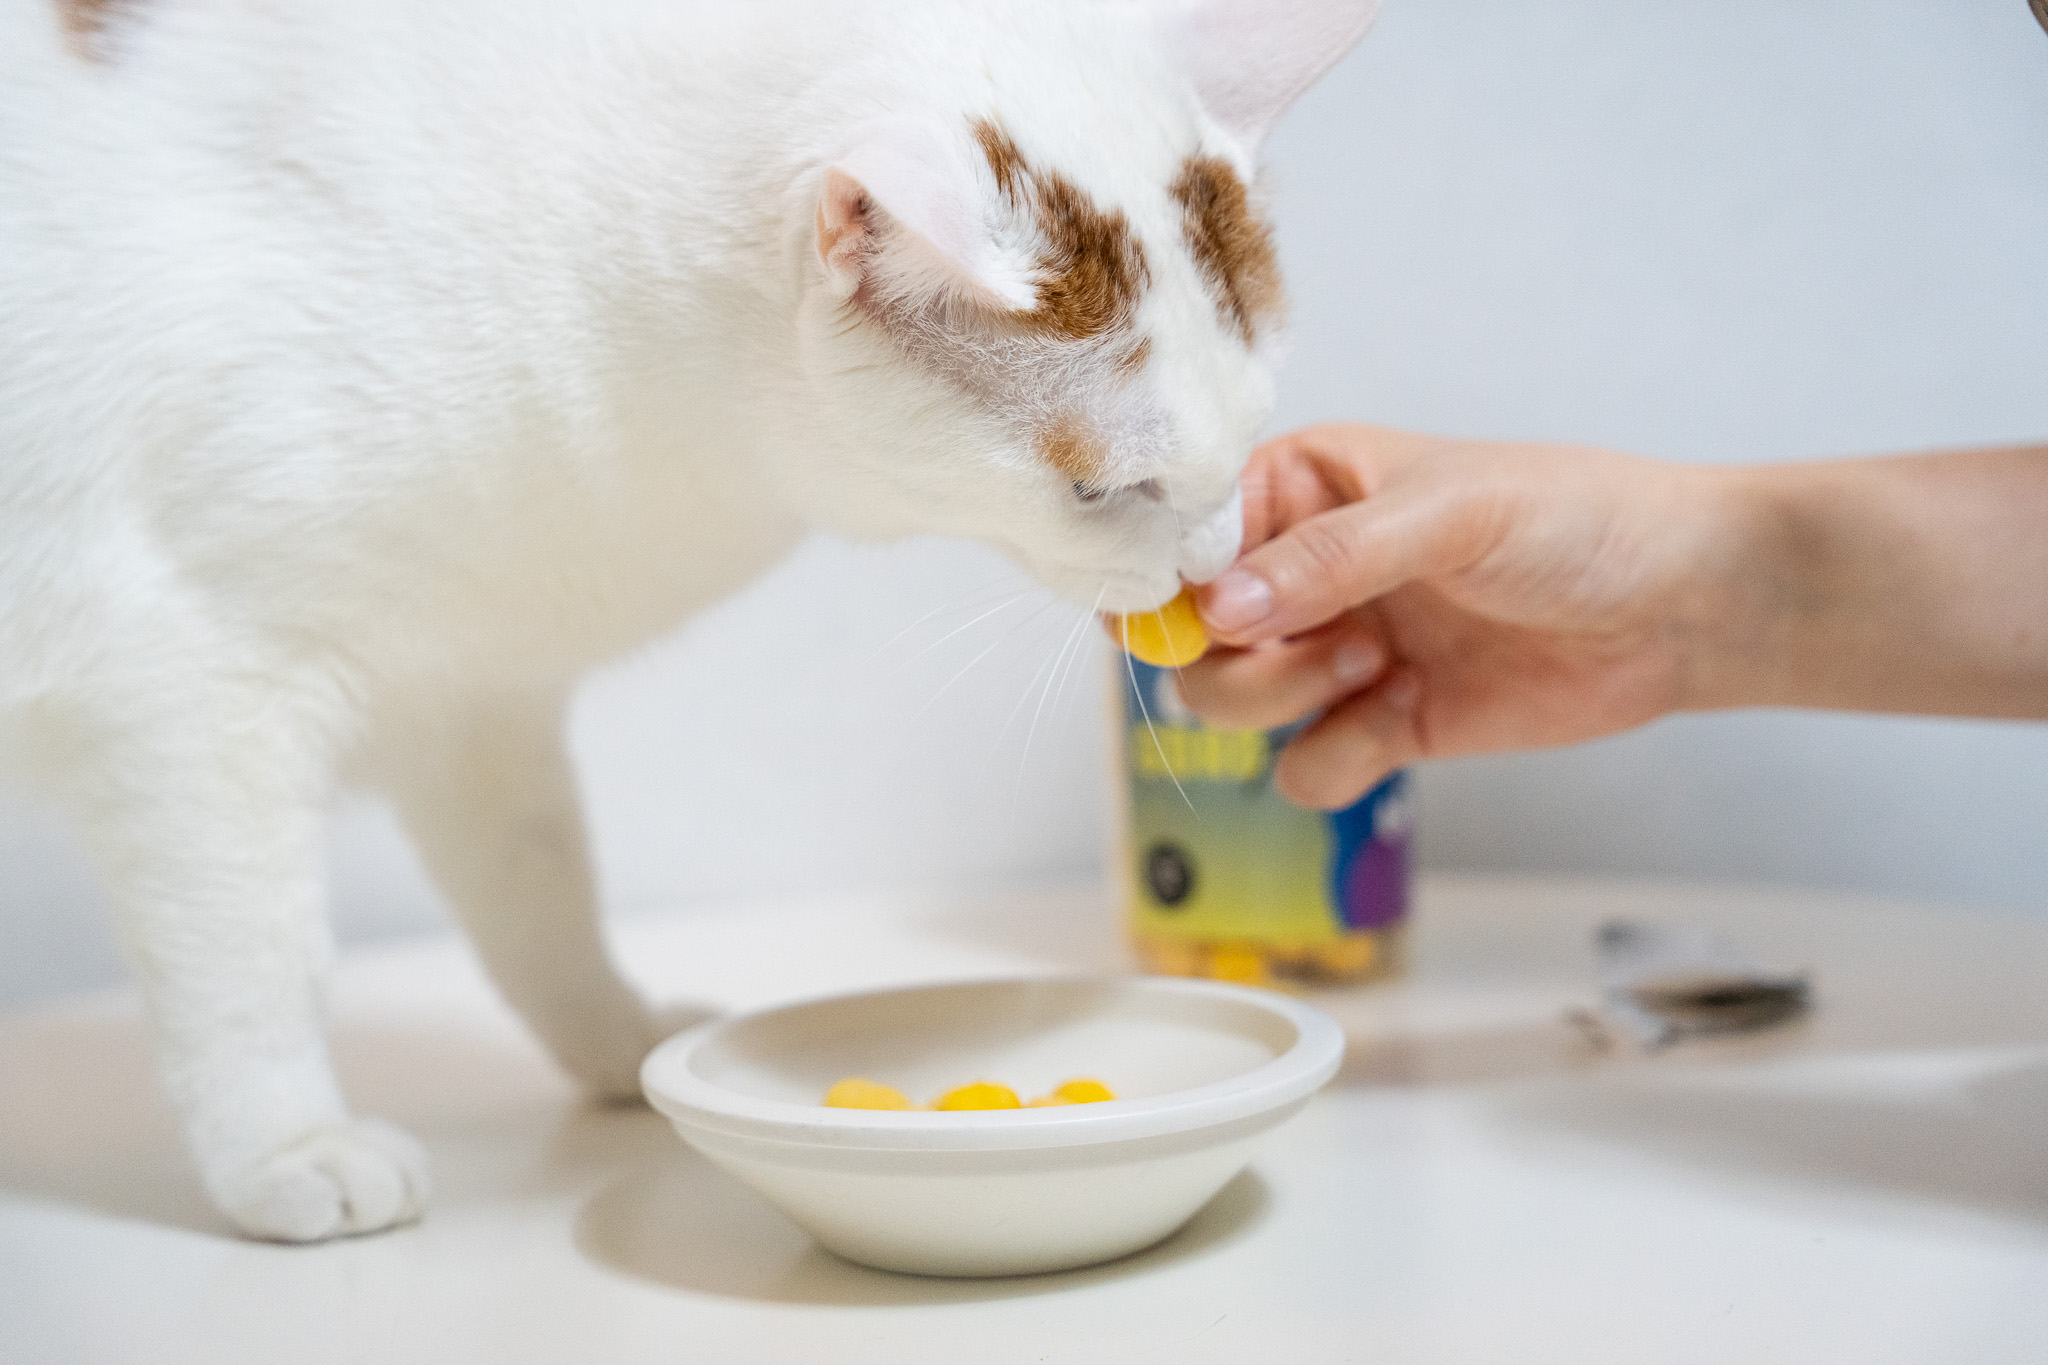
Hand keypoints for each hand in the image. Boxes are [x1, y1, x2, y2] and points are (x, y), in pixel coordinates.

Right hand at [1179, 425, 1753, 807]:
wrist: (1684, 607)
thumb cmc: (1578, 520)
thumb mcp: (1451, 512)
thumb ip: (1331, 559)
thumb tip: (1218, 607)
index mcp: (1301, 487)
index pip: (1182, 533)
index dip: (1166, 579)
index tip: (1195, 613)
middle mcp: (1301, 570)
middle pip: (1187, 635)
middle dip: (1236, 656)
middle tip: (1319, 644)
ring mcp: (1334, 650)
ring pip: (1229, 705)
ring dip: (1285, 702)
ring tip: (1376, 668)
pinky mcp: (1378, 725)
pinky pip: (1303, 768)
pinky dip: (1338, 759)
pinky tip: (1408, 714)